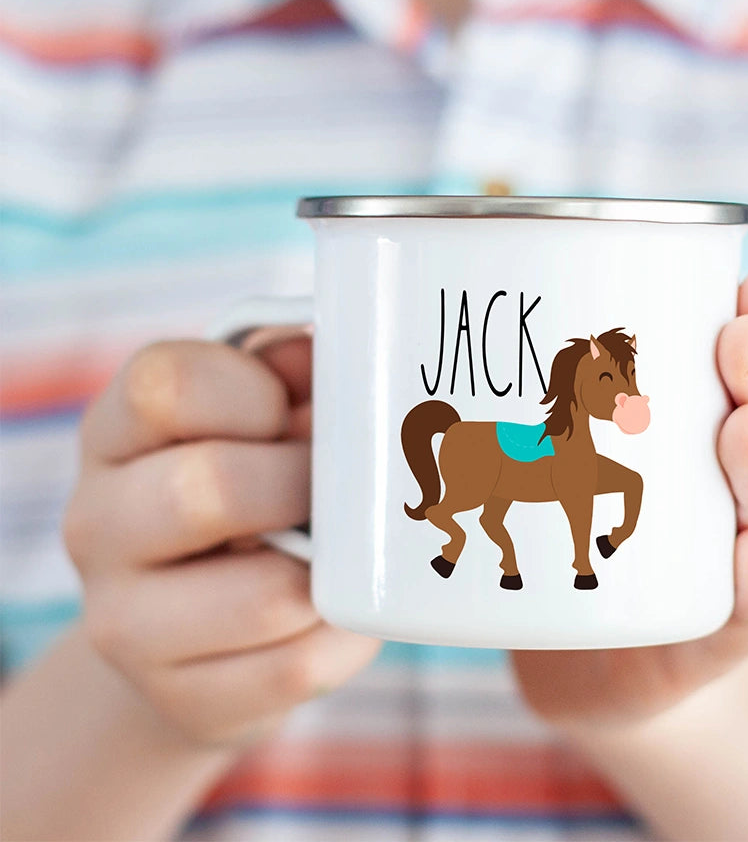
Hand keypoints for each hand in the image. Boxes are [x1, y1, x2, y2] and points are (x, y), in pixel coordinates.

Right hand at [63, 338, 379, 746]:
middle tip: (331, 487)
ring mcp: (127, 624)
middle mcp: (98, 525)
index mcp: (116, 433)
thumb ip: (290, 374)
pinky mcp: (181, 699)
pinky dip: (345, 634)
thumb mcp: (254, 418)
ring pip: (270, 596)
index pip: (167, 384)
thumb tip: (329, 352)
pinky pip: (298, 666)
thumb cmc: (245, 493)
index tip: (290, 414)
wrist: (194, 628)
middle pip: (209, 488)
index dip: (254, 392)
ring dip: (334, 568)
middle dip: (302, 482)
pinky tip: (336, 606)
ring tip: (338, 550)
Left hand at [511, 271, 747, 730]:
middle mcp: (740, 480)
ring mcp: (735, 554)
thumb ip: (529, 385)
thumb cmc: (569, 522)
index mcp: (715, 419)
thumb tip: (462, 299)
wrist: (577, 645)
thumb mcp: (554, 438)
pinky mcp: (717, 627)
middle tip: (738, 345)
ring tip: (743, 432)